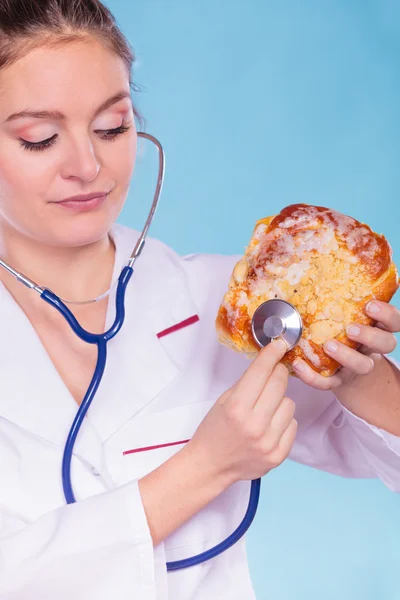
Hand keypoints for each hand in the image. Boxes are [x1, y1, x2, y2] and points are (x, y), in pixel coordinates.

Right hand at [186, 339, 296, 486]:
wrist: (210, 465)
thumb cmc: (214, 429)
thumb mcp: (224, 400)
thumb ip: (248, 383)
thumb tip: (271, 363)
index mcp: (236, 408)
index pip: (261, 372)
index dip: (272, 354)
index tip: (280, 344)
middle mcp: (255, 425)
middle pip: (280, 384)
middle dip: (277, 374)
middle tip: (272, 374)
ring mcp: (269, 442)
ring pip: (290, 403)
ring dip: (280, 401)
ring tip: (265, 409)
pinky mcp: (279, 455)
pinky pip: (293, 424)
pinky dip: (283, 421)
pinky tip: (269, 425)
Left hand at [292, 300, 399, 389]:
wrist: (343, 370)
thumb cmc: (343, 333)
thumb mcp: (348, 315)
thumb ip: (343, 298)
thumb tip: (320, 267)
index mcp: (377, 328)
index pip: (394, 321)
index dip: (387, 314)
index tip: (370, 305)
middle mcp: (371, 348)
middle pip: (386, 343)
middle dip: (370, 335)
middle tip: (351, 329)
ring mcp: (356, 367)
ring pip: (362, 365)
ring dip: (346, 356)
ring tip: (328, 345)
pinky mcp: (338, 381)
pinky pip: (329, 382)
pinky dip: (313, 376)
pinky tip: (299, 365)